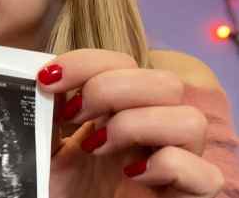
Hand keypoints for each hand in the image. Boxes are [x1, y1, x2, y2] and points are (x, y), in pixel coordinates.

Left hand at [37, 49, 223, 197]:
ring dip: (137, 125)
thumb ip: (46, 113)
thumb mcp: (43, 146)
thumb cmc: (59, 192)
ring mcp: (171, 164)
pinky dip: (169, 166)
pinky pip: (205, 174)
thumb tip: (42, 75)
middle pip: (166, 82)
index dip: (87, 63)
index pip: (124, 64)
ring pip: (192, 120)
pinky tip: (132, 174)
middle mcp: (150, 132)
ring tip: (96, 147)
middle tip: (73, 115)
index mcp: (119, 112)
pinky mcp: (184, 197)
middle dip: (111, 89)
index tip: (47, 79)